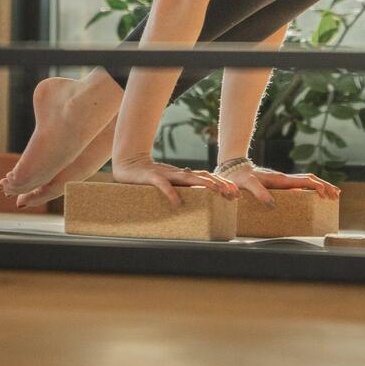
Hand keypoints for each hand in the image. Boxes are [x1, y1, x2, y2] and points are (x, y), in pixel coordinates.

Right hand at [112, 155, 240, 206]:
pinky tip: (176, 202)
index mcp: (182, 175)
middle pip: (202, 177)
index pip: (206, 178)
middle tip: (233, 193)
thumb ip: (182, 188)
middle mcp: (177, 173)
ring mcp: (165, 174)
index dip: (222, 183)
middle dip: (219, 184)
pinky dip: (170, 192)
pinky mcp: (151, 177)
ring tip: (216, 191)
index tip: (236, 192)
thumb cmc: (149, 176)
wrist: (128, 163)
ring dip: (203, 184)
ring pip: (188, 178)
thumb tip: (199, 200)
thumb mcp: (169, 183)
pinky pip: (162, 185)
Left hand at [221, 164, 342, 209]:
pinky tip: (314, 196)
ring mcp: (283, 181)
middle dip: (325, 186)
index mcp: (280, 179)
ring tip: (333, 195)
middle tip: (337, 195)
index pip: (304, 181)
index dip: (317, 187)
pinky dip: (311, 189)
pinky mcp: (280, 184)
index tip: (326, 194)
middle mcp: (284, 179)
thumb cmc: (240, 178)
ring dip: (321, 187)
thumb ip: (259, 193)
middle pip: (310, 180)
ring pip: (307, 182)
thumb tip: (273, 204)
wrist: (234, 170)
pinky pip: (300, 186)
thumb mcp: (248, 185)